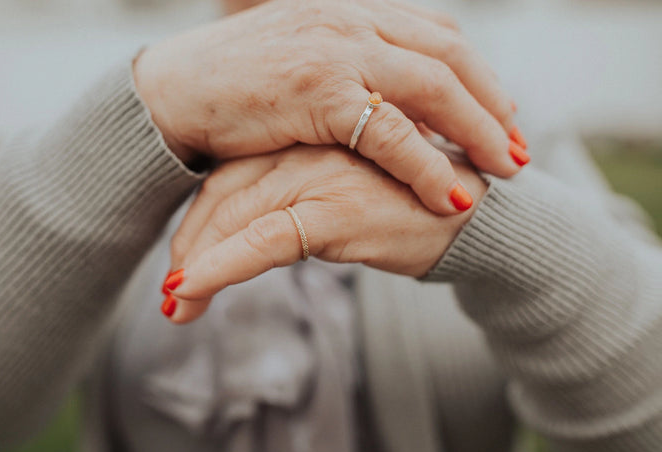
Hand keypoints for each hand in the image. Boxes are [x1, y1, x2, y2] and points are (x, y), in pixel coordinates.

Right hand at [134, 0, 526, 215]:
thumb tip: (381, 99)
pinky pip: (389, 130)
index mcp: (351, 11)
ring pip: (432, 87)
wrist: (170, 92)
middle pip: (449, 56)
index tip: (501, 112)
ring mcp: (336, 49)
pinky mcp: (317, 90)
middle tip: (520, 146)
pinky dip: (426, 163)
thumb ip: (347, 72)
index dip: (477, 74)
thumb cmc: (231, 87)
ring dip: (478, 131)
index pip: (436, 34)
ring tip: (509, 171)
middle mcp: (351, 19)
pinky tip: (451, 193)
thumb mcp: (300, 65)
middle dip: (493, 103)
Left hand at [160, 145, 487, 322]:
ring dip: (196, 264)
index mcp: (308, 137)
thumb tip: (258, 231)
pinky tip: (192, 294)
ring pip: (235, 217)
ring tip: (176, 304)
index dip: (200, 218)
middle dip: (190, 245)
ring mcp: (321, 174)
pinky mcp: (336, 208)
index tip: (183, 257)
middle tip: (172, 291)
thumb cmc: (414, 208)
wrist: (478, 219)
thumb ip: (307, 196)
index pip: (233, 173)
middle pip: (224, 194)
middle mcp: (308, 147)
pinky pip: (263, 241)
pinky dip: (220, 268)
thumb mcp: (349, 193)